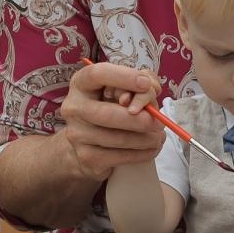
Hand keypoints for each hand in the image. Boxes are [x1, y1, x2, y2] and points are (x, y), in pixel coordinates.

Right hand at [59, 62, 164, 183]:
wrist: (89, 144)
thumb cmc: (112, 107)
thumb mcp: (124, 88)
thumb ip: (141, 80)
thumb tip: (150, 89)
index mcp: (81, 84)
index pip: (97, 74)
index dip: (124, 77)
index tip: (146, 85)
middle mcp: (74, 108)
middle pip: (108, 114)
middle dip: (138, 120)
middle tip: (159, 123)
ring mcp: (77, 134)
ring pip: (117, 139)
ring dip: (145, 139)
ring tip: (158, 137)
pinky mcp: (87, 157)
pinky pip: (119, 157)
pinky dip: (142, 154)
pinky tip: (151, 149)